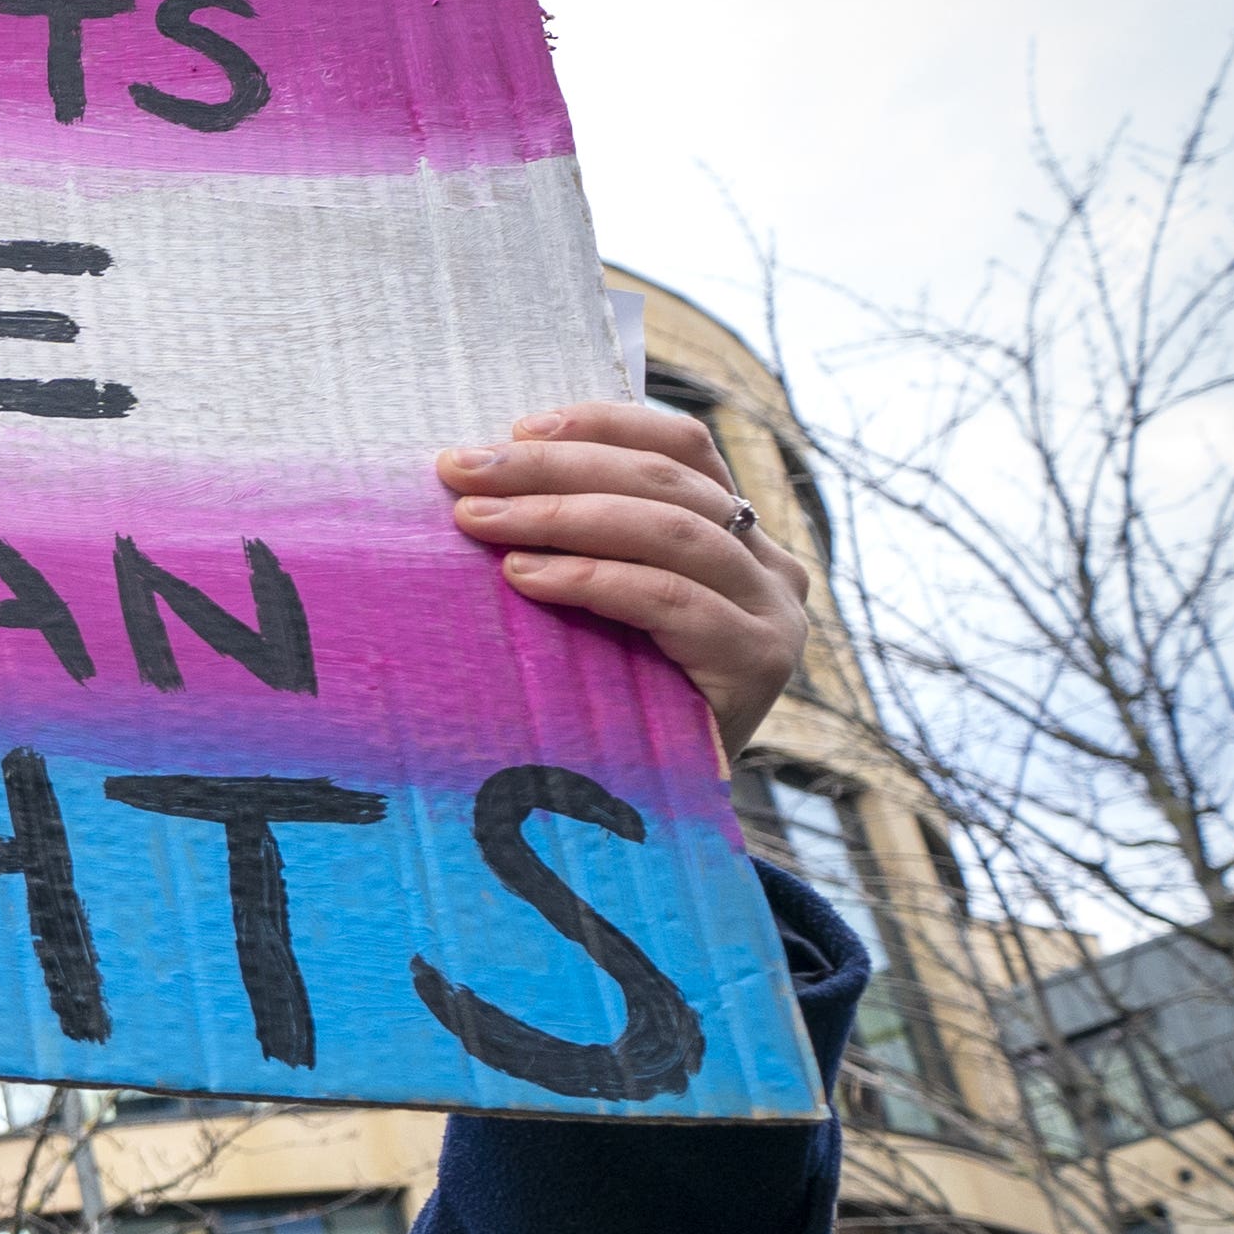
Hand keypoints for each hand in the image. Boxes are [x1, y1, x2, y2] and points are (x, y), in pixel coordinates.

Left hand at [439, 400, 810, 758]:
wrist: (661, 810)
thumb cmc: (614, 695)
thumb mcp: (602, 604)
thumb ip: (588, 540)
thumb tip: (487, 471)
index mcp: (737, 532)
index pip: (683, 447)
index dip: (603, 424)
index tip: (517, 427)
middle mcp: (769, 564)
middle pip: (664, 482)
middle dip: (553, 469)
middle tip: (462, 470)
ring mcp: (772, 611)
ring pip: (668, 530)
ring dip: (560, 516)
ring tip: (477, 521)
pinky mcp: (760, 661)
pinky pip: (669, 599)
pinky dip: (591, 578)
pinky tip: (525, 577)